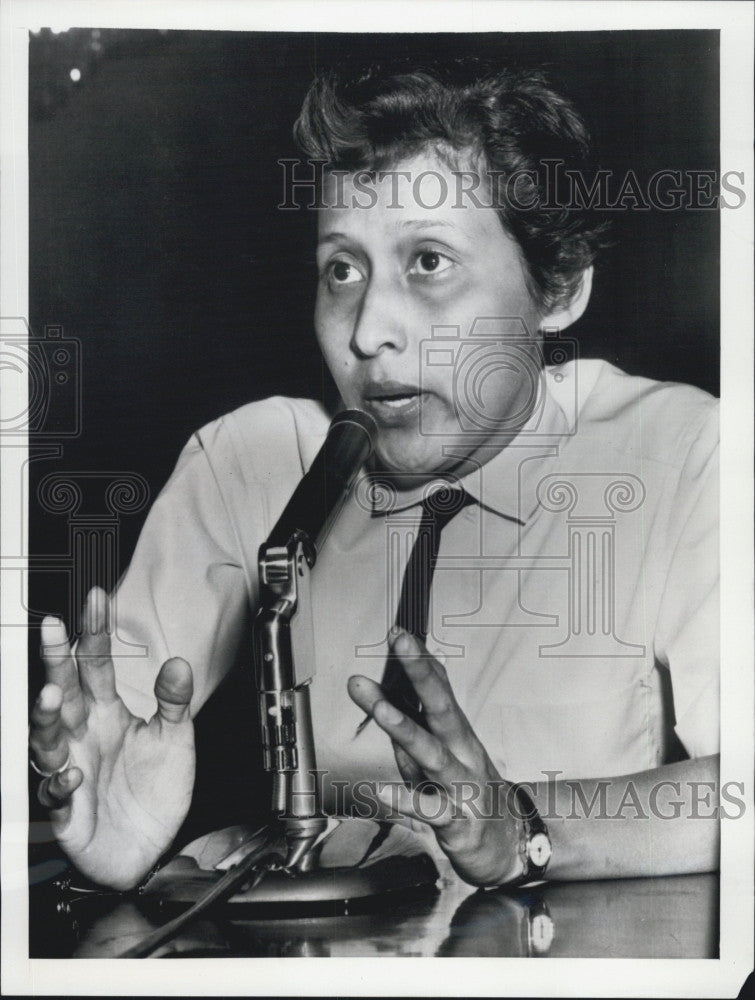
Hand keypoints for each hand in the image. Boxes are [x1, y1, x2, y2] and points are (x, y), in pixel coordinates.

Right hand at [29, 588, 195, 889]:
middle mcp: (84, 735)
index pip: (96, 666)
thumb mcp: (174, 739)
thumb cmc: (155, 792)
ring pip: (46, 737)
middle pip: (63, 691)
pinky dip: (62, 780)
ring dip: (45, 716)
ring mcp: (72, 767)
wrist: (153, 848)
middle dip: (55, 660)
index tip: (95, 600)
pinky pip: (55, 790)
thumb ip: (174, 700)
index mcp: (107, 713)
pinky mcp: (67, 808)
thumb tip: (178, 663)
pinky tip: (74, 772)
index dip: (95, 633)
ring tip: (51, 695)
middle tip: (52, 629)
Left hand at [348, 630, 521, 886]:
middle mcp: (462, 753)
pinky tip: (381, 791)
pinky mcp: (457, 821)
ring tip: (380, 709)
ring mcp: (461, 786)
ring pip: (434, 755)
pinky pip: (430, 810)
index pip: (441, 688)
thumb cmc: (465, 792)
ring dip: (406, 729)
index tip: (399, 633)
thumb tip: (376, 690)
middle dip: (420, 674)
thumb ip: (409, 724)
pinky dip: (407, 799)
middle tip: (400, 645)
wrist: (507, 844)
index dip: (420, 660)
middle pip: (442, 708)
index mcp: (456, 733)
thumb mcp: (436, 754)